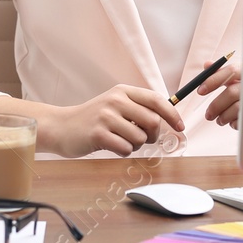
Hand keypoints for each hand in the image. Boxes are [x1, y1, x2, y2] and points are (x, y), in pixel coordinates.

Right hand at [47, 84, 185, 157]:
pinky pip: (125, 149)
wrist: (62, 127)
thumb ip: (138, 109)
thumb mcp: (115, 105)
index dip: (172, 114)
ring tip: (120, 140)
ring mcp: (106, 116)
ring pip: (140, 138)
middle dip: (152, 136)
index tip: (180, 127)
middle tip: (142, 138)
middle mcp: (115, 100)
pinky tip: (110, 145)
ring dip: (135, 145)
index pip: (156, 99)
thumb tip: (167, 120)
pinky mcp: (98, 134)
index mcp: (123, 91)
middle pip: (153, 121)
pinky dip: (123, 151)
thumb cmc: (93, 119)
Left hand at [196, 58, 240, 128]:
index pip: (231, 71)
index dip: (214, 80)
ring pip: (236, 108)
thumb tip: (207, 65)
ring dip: (223, 117)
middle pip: (231, 93)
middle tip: (208, 115)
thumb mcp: (238, 77)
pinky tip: (232, 121)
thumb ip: (222, 71)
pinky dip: (234, 123)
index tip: (200, 90)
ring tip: (220, 120)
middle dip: (216, 106)